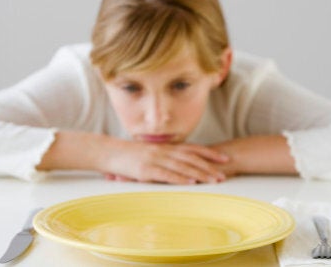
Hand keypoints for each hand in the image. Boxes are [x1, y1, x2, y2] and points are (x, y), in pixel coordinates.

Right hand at [100, 140, 228, 184]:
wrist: (106, 151)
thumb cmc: (126, 154)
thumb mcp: (148, 152)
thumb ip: (162, 156)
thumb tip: (176, 164)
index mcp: (165, 147)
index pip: (192, 148)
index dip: (209, 153)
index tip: (224, 158)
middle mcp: (163, 151)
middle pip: (192, 158)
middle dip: (210, 166)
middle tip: (224, 174)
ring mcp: (155, 160)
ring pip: (182, 166)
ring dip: (200, 174)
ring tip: (214, 180)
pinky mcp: (146, 170)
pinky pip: (167, 174)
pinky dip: (180, 179)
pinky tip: (191, 183)